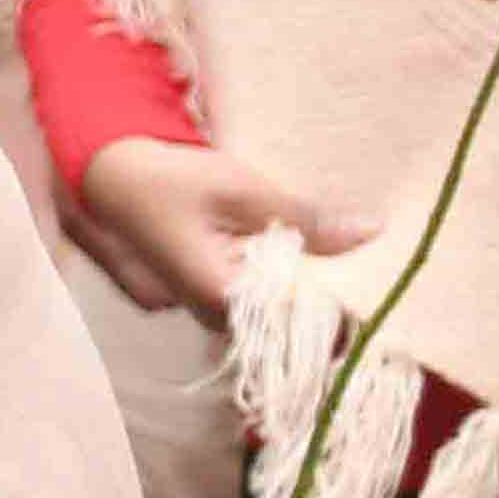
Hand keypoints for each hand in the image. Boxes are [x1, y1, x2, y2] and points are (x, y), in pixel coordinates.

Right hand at [67, 137, 362, 320]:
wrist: (112, 176)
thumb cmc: (169, 180)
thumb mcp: (243, 190)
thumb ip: (307, 218)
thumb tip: (372, 233)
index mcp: (222, 298)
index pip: (303, 321)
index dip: (347, 304)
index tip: (386, 282)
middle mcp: (215, 318)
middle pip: (293, 321)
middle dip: (333, 292)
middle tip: (375, 258)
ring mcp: (211, 310)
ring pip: (280, 309)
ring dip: (310, 282)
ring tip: (350, 251)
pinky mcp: (212, 295)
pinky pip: (263, 297)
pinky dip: (288, 276)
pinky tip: (310, 250)